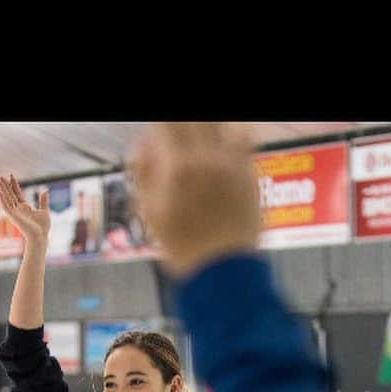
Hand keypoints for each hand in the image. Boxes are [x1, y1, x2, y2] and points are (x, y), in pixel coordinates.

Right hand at [0, 174, 50, 244]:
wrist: (40, 236)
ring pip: (7, 198)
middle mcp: (18, 209)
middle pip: (10, 194)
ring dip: (2, 189)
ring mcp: (15, 212)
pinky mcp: (14, 217)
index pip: (17, 193)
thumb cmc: (42, 227)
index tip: (11, 175)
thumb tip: (45, 190)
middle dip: (5, 184)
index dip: (14, 184)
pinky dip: (3, 200)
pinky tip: (0, 193)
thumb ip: (43, 201)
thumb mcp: (44, 211)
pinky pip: (7, 207)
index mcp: (24, 207)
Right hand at [127, 123, 260, 278]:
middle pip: (193, 119)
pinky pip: (245, 139)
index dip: (158, 128)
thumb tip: (139, 146)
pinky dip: (233, 134)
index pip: (165, 124)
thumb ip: (143, 174)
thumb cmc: (183, 247)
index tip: (156, 136)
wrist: (222, 272)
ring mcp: (233, 166)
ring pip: (222, 123)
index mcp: (178, 168)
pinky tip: (224, 145)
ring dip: (209, 127)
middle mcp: (207, 159)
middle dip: (180, 125)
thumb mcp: (150, 214)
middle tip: (176, 137)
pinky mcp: (251, 175)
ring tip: (200, 138)